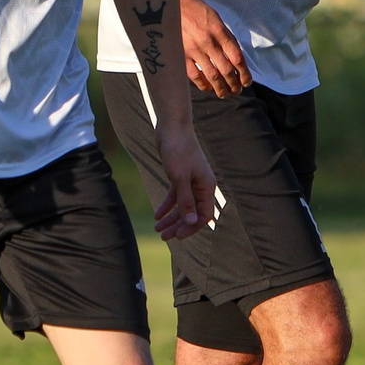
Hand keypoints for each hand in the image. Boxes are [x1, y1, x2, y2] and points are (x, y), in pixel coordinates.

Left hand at [149, 122, 217, 241]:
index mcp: (207, 187)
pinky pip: (175, 196)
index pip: (204, 215)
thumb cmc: (178, 150)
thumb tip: (191, 223)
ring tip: (158, 229)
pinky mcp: (179, 176)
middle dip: (178, 226)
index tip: (177, 236)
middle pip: (192, 213)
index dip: (192, 227)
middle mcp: (201, 186)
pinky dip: (167, 206)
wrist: (172, 128)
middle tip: (164, 237)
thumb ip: (186, 201)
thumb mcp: (180, 178)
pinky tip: (157, 215)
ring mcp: (190, 181)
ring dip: (171, 218)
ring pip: (182, 206)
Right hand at [178, 0, 249, 96]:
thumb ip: (226, 37)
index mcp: (220, 32)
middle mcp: (209, 43)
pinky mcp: (182, 55)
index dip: (244, 73)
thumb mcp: (216, 19)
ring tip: (225, 94)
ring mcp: (194, 50)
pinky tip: (208, 88)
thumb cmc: (196, 10)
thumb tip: (235, 57)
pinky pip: (194, 75)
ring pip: (212, 76)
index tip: (247, 82)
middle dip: (234, 84)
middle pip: (226, 70)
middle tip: (237, 91)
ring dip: (221, 88)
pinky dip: (203, 84)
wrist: (171, 4)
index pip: (237, 58)